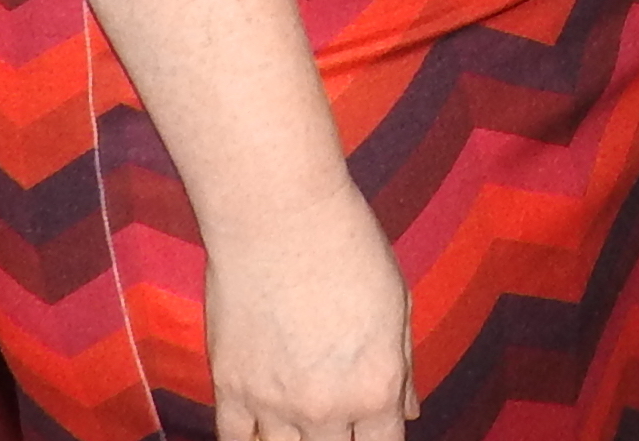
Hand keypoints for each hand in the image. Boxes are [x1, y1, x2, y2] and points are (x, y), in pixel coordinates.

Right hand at [202, 180, 415, 439]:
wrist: (280, 218)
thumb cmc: (349, 248)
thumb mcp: (397, 303)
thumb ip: (403, 367)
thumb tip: (408, 412)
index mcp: (376, 387)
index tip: (373, 432)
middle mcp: (326, 407)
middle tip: (336, 419)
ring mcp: (274, 403)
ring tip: (303, 420)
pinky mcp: (230, 388)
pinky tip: (262, 431)